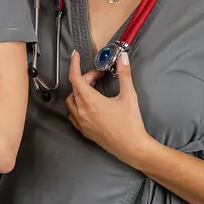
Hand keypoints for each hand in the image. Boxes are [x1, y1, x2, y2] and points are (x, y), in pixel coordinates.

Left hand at [65, 50, 153, 165]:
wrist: (132, 147)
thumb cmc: (130, 123)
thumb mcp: (129, 95)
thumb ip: (124, 74)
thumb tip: (122, 58)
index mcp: (90, 100)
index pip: (75, 77)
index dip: (74, 64)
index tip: (75, 55)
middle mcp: (82, 110)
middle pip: (76, 87)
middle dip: (86, 78)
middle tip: (100, 76)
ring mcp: (81, 122)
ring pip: (71, 100)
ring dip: (79, 91)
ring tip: (94, 89)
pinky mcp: (84, 131)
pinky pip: (73, 114)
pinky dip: (77, 105)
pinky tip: (88, 105)